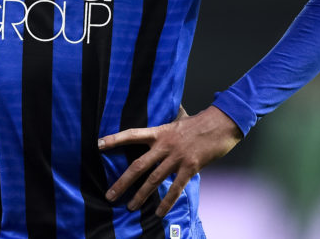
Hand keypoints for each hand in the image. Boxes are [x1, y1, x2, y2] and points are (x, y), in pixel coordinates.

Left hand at [98, 106, 241, 216]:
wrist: (221, 125)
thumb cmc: (199, 121)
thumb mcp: (179, 117)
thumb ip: (169, 117)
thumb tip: (169, 107)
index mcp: (159, 132)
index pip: (132, 134)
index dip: (115, 139)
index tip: (98, 144)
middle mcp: (164, 145)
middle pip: (138, 165)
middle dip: (123, 182)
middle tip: (110, 195)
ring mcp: (176, 157)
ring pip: (154, 179)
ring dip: (141, 195)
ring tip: (130, 206)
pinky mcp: (190, 167)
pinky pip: (176, 187)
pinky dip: (167, 201)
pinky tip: (159, 212)